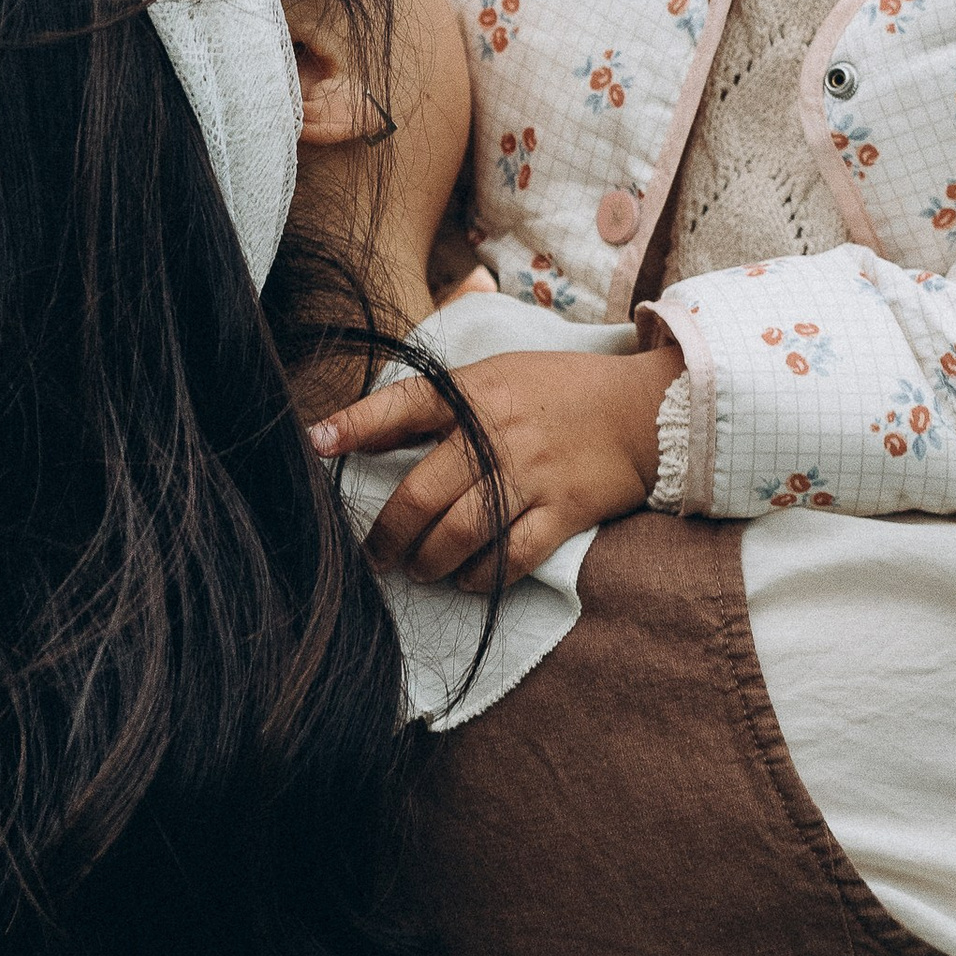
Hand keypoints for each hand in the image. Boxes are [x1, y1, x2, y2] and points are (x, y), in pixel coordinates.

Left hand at [312, 343, 683, 587]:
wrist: (642, 410)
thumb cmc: (560, 392)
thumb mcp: (500, 376)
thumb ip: (443, 405)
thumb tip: (371, 431)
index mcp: (477, 391)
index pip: (404, 405)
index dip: (355, 424)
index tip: (313, 444)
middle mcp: (498, 432)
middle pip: (422, 494)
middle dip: (387, 536)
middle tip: (374, 555)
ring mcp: (532, 474)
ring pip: (460, 534)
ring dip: (428, 562)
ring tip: (418, 569)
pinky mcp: (564, 510)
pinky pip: (510, 557)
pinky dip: (479, 577)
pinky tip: (466, 578)